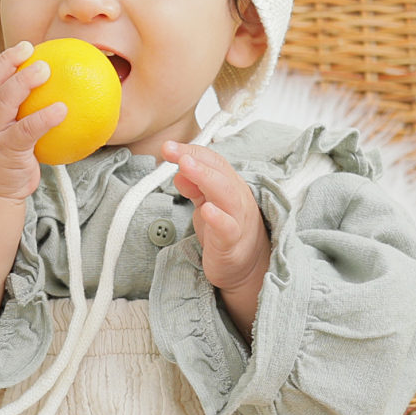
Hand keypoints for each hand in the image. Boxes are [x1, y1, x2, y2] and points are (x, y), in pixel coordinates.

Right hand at [0, 41, 65, 202]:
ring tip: (47, 70)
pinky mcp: (5, 152)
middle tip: (38, 56)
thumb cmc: (0, 160)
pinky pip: (27, 130)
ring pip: (4, 101)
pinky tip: (63, 109)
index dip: (5, 61)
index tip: (25, 47)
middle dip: (13, 64)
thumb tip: (44, 90)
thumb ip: (11, 113)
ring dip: (25, 82)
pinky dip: (44, 117)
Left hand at [160, 141, 269, 332]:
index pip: (212, 161)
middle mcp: (237, 197)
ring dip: (204, 177)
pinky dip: (218, 218)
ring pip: (225, 193)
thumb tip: (178, 170)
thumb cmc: (227, 231)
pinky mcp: (232, 242)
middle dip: (195, 158)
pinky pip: (228, 228)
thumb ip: (194, 186)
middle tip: (173, 151)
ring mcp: (237, 219)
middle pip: (219, 172)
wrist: (247, 267)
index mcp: (230, 185)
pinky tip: (206, 210)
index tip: (168, 147)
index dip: (190, 151)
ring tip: (185, 166)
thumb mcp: (207, 204)